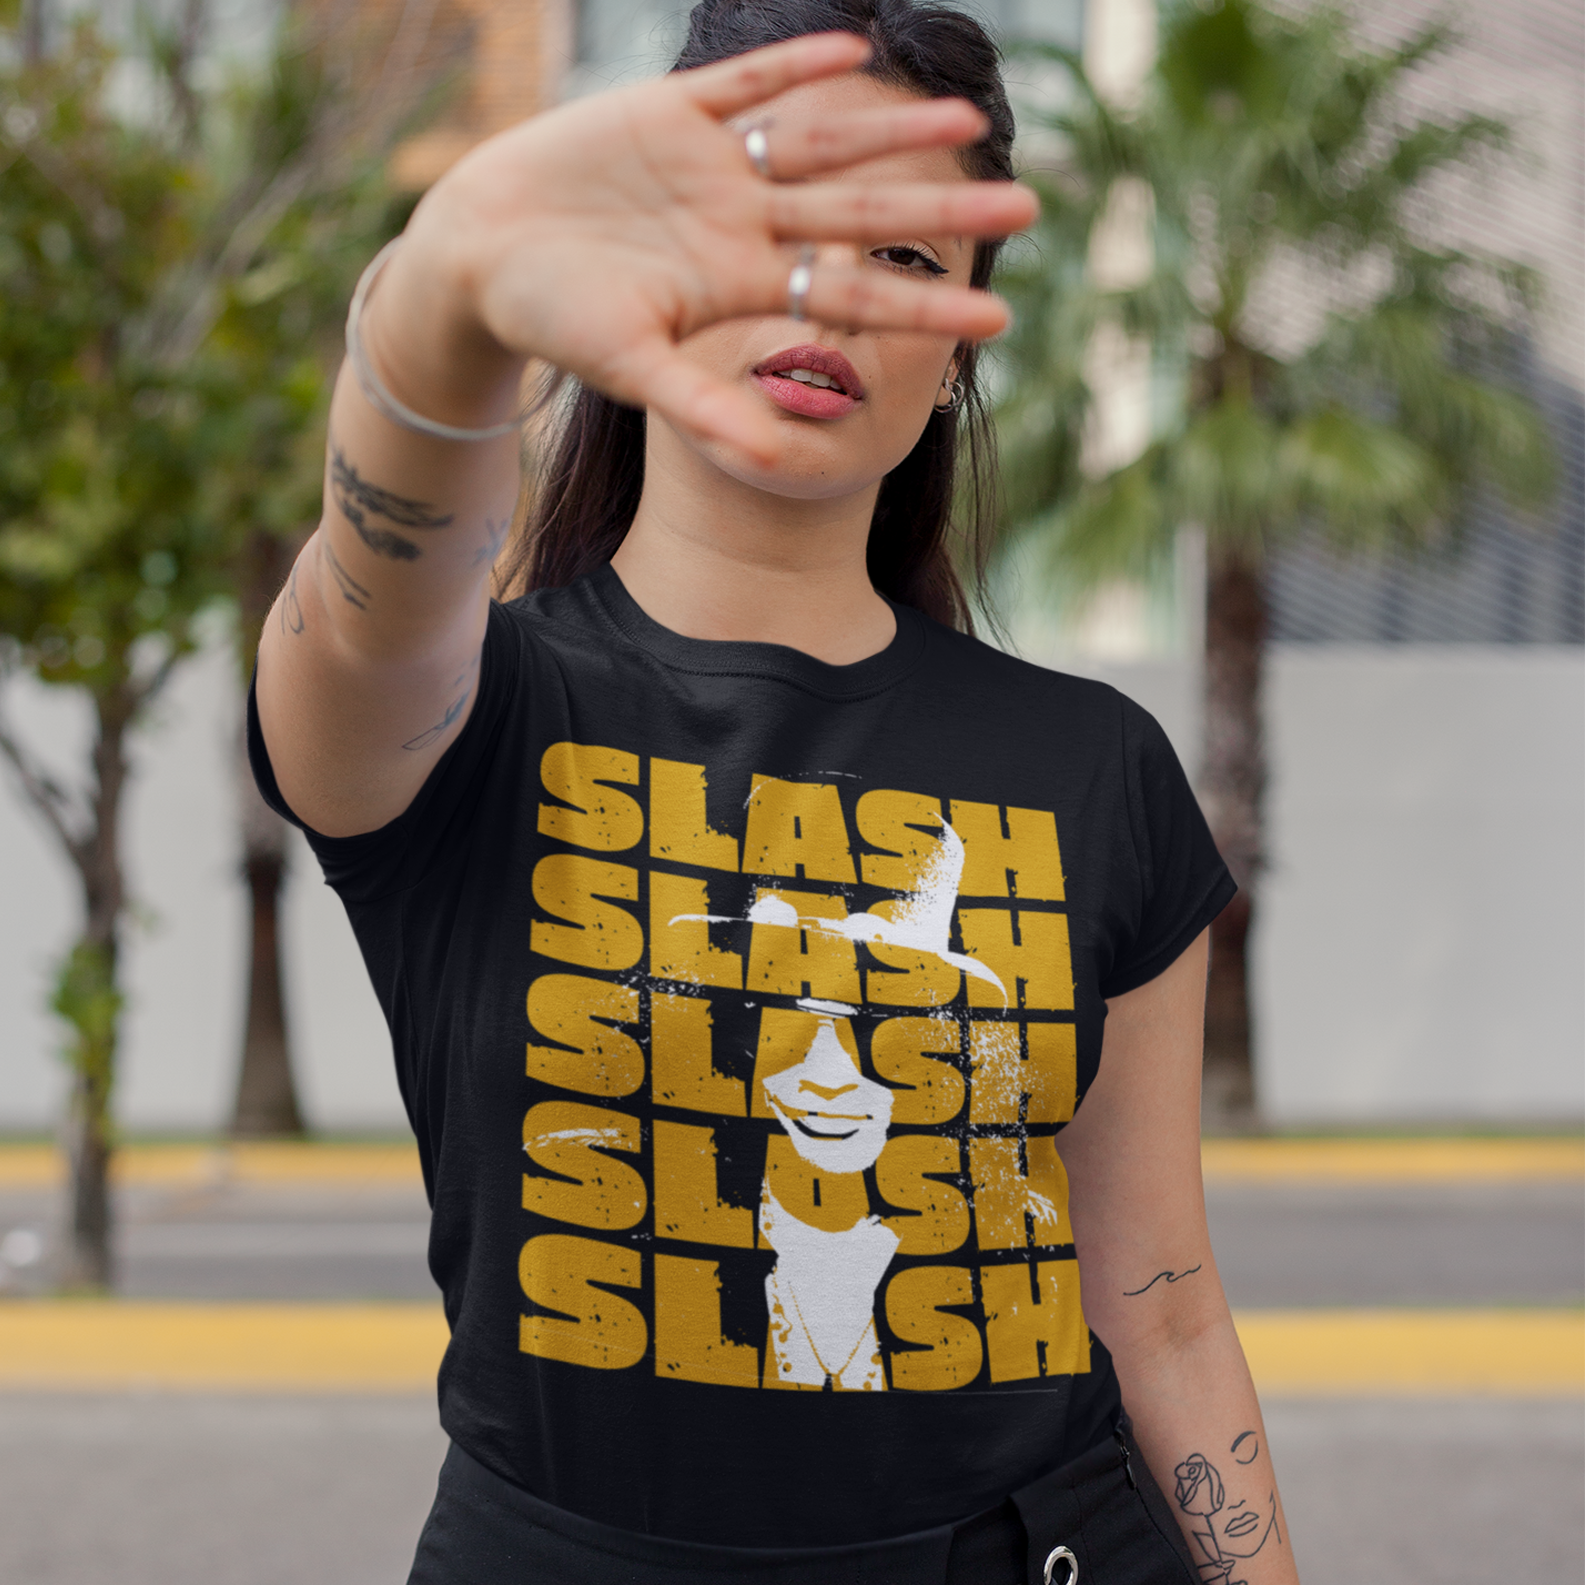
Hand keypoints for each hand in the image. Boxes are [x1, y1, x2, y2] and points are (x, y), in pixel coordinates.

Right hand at [396, 32, 1036, 463]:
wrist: (479, 255)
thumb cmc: (552, 321)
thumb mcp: (631, 368)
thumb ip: (704, 406)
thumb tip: (776, 463)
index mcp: (742, 286)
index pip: (853, 295)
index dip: (925, 303)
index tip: (1000, 318)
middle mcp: (741, 226)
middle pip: (861, 212)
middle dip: (940, 207)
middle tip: (1031, 206)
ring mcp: (712, 168)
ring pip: (820, 143)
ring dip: (891, 130)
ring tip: (969, 121)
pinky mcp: (668, 113)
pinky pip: (746, 83)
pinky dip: (793, 65)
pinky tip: (854, 49)